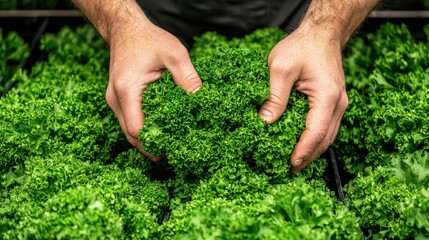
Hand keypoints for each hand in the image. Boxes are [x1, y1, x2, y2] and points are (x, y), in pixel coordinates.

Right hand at [105, 16, 201, 160]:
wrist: (126, 30)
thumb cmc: (148, 39)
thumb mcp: (175, 54)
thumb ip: (188, 78)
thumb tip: (201, 101)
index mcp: (127, 89)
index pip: (137, 129)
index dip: (156, 143)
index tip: (176, 147)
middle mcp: (115, 99)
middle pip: (132, 136)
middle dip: (153, 147)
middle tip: (176, 153)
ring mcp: (114, 101)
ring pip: (129, 132)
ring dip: (149, 140)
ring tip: (171, 146)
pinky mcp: (118, 100)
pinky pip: (130, 121)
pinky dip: (145, 129)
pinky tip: (162, 130)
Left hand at [259, 28, 347, 171]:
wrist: (322, 34)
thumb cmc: (301, 47)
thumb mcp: (281, 68)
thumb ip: (274, 96)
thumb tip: (266, 122)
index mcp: (327, 96)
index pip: (316, 132)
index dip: (303, 151)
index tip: (290, 164)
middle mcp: (338, 103)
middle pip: (326, 139)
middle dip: (308, 156)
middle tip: (290, 169)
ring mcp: (339, 103)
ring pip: (328, 136)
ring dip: (313, 150)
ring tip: (295, 162)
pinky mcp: (334, 102)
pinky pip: (327, 126)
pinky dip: (316, 139)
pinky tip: (302, 144)